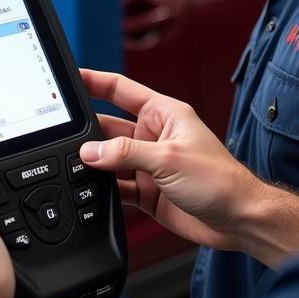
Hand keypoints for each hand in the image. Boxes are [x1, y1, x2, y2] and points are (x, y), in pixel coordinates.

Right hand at [79, 69, 259, 251]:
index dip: (95, 81)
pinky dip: (103, 190)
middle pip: (110, 127)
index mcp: (164, 114)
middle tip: (61, 136)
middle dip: (88, 132)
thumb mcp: (169, 158)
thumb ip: (126, 154)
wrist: (237, 220)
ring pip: (110, 159)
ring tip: (73, 166)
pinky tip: (90, 192)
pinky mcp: (147, 192)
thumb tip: (91, 151)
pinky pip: (116, 186)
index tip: (70, 77)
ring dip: (94, 164)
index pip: (121, 90)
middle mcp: (154, 136)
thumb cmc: (220, 180)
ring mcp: (150, 165)